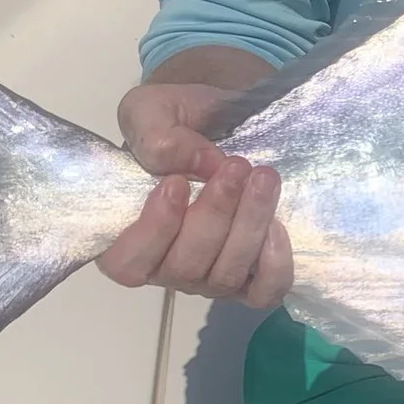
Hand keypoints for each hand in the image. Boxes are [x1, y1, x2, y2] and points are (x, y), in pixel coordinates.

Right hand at [95, 79, 292, 307]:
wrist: (223, 120)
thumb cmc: (177, 124)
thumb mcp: (151, 111)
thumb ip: (157, 136)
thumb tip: (194, 166)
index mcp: (125, 235)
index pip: (126, 263)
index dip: (152, 231)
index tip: (175, 184)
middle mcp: (165, 265)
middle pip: (183, 268)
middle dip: (213, 216)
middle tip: (236, 167)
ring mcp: (209, 276)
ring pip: (224, 276)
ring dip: (247, 226)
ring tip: (263, 178)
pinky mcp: (251, 277)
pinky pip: (263, 293)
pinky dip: (273, 266)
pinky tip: (277, 226)